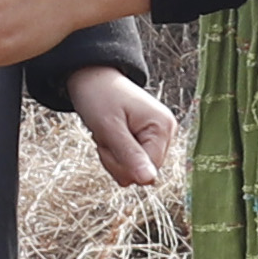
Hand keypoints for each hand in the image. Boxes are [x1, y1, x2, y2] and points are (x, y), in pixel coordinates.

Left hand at [69, 66, 183, 187]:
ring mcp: (158, 135)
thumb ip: (130, 156)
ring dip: (114, 156)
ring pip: (134, 169)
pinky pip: (131, 161)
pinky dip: (115, 153)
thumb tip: (149, 181)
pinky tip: (112, 134)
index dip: (123, 164)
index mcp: (163, 127)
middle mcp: (167, 132)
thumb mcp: (110, 128)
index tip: (109, 141)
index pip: (148, 171)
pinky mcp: (148, 138)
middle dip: (117, 160)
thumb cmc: (98, 96)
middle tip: (107, 135)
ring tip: (108, 132)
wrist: (91, 77)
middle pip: (142, 173)